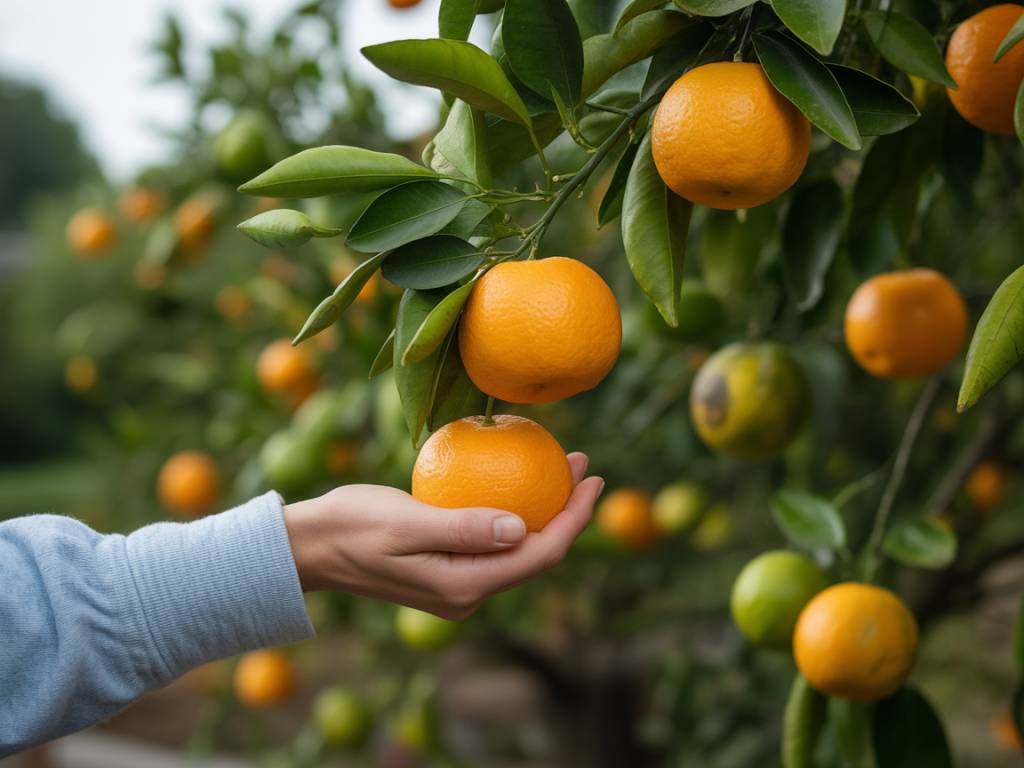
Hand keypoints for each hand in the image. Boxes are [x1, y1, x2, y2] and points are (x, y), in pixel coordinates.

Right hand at [282, 453, 602, 618]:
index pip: (538, 554)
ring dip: (546, 511)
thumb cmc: (351, 525)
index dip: (574, 518)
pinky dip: (517, 515)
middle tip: (582, 463)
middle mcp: (468, 595)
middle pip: (536, 555)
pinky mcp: (449, 573)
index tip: (592, 478)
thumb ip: (462, 529)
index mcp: (463, 586)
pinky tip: (519, 484)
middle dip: (567, 512)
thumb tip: (523, 529)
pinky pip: (496, 546)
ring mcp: (458, 588)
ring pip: (519, 550)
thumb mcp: (405, 522)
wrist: (309, 547)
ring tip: (561, 467)